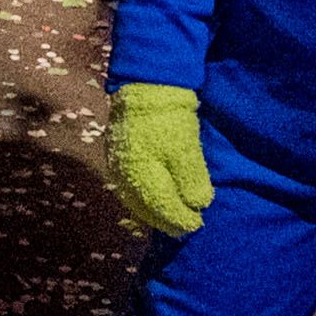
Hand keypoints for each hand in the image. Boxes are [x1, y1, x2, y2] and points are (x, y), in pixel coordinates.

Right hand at [105, 82, 211, 235]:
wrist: (144, 89)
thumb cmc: (169, 122)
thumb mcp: (187, 150)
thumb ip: (192, 181)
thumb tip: (199, 205)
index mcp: (141, 177)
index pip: (162, 209)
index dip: (181, 220)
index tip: (198, 225)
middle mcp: (123, 178)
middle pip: (146, 209)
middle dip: (168, 219)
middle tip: (187, 226)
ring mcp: (116, 169)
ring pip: (135, 201)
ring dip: (154, 212)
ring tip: (172, 217)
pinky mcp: (116, 160)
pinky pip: (129, 190)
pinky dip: (144, 200)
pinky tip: (154, 200)